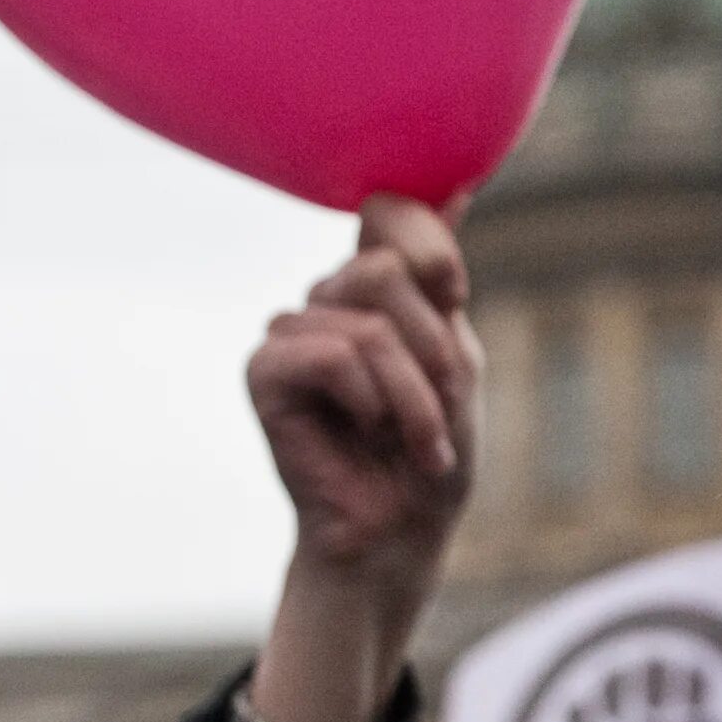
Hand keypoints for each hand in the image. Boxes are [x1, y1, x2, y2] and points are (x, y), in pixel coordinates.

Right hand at [244, 197, 479, 721]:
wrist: (401, 534)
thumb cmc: (432, 453)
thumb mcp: (457, 356)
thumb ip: (440, 279)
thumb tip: (455, 187)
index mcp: (375, 286)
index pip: (387, 207)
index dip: (430, 245)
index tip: (454, 300)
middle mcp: (327, 299)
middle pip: (385, 269)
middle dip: (434, 349)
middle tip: (443, 406)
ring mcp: (292, 332)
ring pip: (369, 323)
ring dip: (414, 394)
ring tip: (419, 442)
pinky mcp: (264, 372)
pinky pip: (332, 354)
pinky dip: (372, 400)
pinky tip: (370, 436)